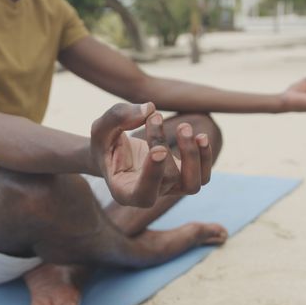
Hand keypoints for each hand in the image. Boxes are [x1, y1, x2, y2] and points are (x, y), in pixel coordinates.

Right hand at [90, 103, 211, 207]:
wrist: (112, 151)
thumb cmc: (105, 142)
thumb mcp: (101, 128)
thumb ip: (118, 117)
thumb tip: (150, 109)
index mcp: (124, 192)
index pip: (144, 194)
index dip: (154, 174)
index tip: (158, 149)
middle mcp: (148, 196)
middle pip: (168, 179)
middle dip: (162, 143)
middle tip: (154, 116)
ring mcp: (167, 188)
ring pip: (192, 185)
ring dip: (193, 155)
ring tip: (184, 128)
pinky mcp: (181, 177)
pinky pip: (202, 176)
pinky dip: (204, 157)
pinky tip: (199, 136)